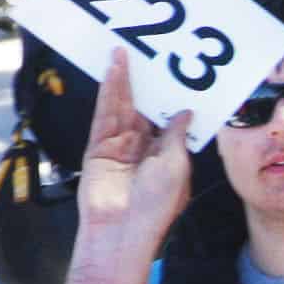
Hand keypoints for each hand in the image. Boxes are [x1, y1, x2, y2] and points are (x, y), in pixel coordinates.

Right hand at [74, 52, 196, 250]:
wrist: (122, 231)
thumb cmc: (156, 206)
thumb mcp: (177, 165)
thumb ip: (176, 135)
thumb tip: (185, 113)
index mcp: (164, 155)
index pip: (165, 119)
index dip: (167, 97)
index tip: (172, 72)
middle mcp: (140, 148)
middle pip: (141, 108)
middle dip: (142, 83)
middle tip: (144, 53)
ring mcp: (118, 147)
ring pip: (120, 106)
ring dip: (123, 80)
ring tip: (123, 52)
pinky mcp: (98, 147)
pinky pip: (104, 114)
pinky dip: (108, 92)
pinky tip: (112, 72)